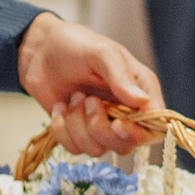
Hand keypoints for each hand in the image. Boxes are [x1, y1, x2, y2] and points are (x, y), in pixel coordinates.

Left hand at [19, 13, 158, 154]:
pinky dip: (62, 129)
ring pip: (98, 150)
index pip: (154, 127)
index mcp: (141, 91)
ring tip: (74, 97)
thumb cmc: (76, 45)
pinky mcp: (79, 133)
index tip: (117, 123)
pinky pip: (75, 148)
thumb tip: (142, 101)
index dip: (138, 133)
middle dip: (101, 128)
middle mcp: (125, 112)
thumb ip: (121, 77)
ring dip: (79, 126)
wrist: (39, 51)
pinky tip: (60, 107)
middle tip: (88, 101)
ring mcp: (102, 125)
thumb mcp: (101, 53)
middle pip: (126, 145)